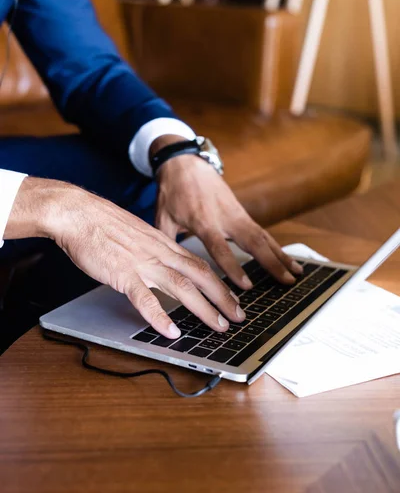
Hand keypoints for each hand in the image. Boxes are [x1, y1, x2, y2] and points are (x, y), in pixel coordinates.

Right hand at [6, 177, 245, 337]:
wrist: (78, 212)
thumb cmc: (102, 223)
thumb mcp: (136, 233)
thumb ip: (151, 249)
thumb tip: (161, 263)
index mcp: (162, 243)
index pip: (198, 264)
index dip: (218, 282)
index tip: (232, 297)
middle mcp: (159, 252)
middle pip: (200, 275)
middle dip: (223, 297)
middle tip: (239, 316)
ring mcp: (142, 262)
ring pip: (181, 287)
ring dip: (203, 308)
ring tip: (219, 326)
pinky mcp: (122, 273)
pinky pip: (144, 298)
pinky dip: (159, 316)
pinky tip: (171, 331)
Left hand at [153, 139, 302, 289]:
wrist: (184, 163)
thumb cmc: (172, 191)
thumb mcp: (162, 217)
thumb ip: (165, 243)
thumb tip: (162, 269)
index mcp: (203, 220)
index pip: (220, 247)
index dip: (233, 267)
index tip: (246, 285)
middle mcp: (225, 217)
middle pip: (252, 242)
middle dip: (271, 263)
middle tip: (285, 282)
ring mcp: (236, 213)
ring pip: (263, 236)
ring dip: (280, 256)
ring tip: (296, 274)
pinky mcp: (242, 212)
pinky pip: (262, 232)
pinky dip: (276, 247)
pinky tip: (288, 260)